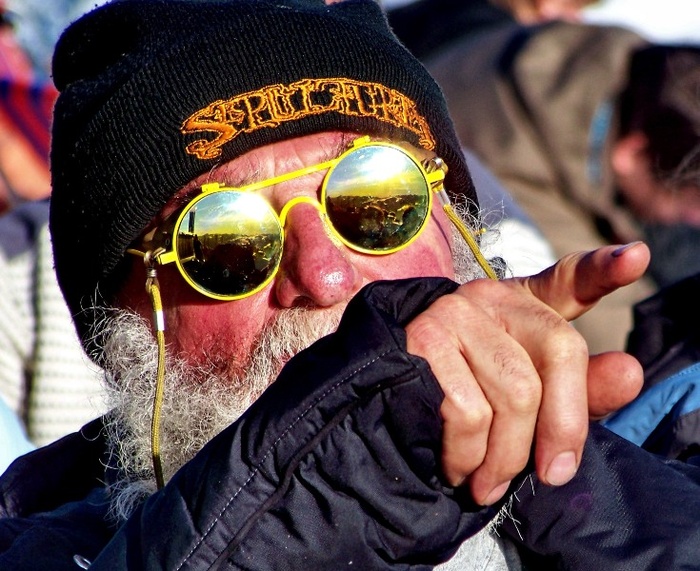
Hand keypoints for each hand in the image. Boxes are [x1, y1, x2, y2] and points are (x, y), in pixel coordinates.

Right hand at [404, 242, 648, 505]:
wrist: (384, 398)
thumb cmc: (466, 402)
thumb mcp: (526, 396)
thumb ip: (580, 392)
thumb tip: (629, 374)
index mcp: (525, 305)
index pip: (569, 279)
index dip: (603, 269)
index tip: (634, 259)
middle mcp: (492, 297)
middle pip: (560, 353)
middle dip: (560, 431)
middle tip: (548, 476)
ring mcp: (455, 313)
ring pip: (515, 394)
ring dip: (506, 459)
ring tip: (489, 482)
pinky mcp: (422, 339)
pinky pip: (466, 412)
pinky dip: (468, 456)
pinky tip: (459, 466)